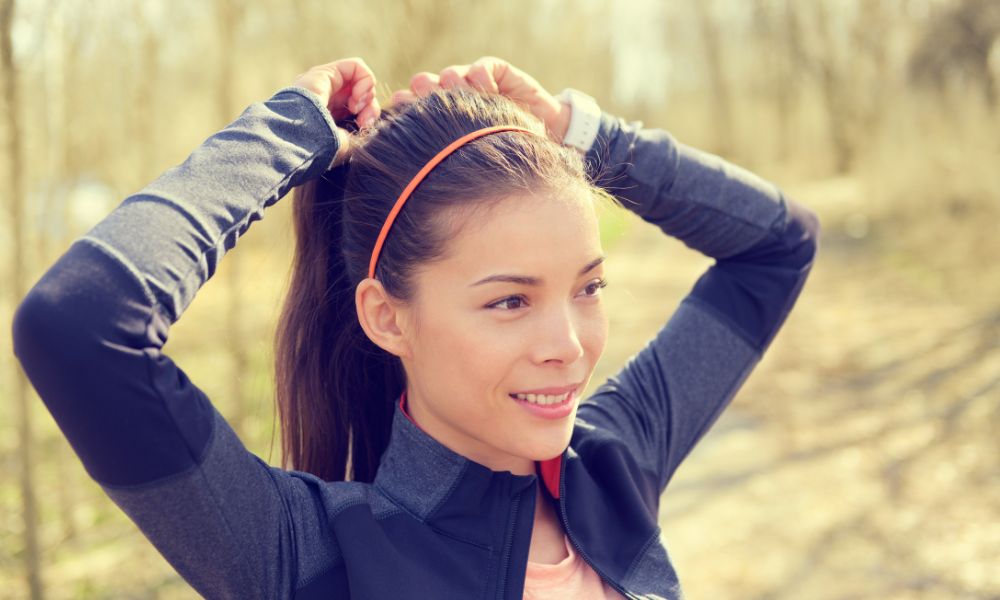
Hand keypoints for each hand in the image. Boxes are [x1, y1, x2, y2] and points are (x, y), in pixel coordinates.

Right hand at [292, 57, 380, 166]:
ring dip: (367, 94)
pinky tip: (357, 97)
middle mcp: (325, 97)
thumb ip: (363, 132)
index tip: (365, 128)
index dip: (369, 115)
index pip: (358, 108)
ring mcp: (324, 84)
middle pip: (361, 93)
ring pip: (359, 79)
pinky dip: (365, 80)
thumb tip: (379, 122)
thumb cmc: (321, 149)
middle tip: (364, 122)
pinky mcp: (325, 72)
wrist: (299, 140)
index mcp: (328, 116)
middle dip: (370, 107)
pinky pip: (356, 66)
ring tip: (358, 109)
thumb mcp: (348, 144)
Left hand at [390, 56, 570, 143]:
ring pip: (449, 75)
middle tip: (444, 116)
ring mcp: (469, 80)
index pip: (407, 102)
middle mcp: (449, 94)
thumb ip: (435, 150)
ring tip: (475, 110)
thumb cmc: (497, 157)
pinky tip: (494, 96)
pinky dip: (483, 81)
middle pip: (422, 83)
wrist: (539, 144)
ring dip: (459, 91)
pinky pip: (479, 69)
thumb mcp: (464, 159)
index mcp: (434, 114)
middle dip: (429, 98)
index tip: (412, 123)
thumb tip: (404, 143)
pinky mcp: (494, 70)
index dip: (407, 109)